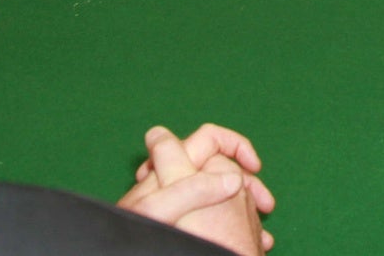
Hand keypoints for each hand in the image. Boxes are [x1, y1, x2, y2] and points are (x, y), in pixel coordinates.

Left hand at [117, 124, 273, 254]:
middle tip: (266, 206)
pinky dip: (233, 226)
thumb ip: (190, 188)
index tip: (254, 168)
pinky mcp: (180, 226)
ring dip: (245, 207)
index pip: (208, 139)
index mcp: (171, 169)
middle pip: (220, 167)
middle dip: (247, 181)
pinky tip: (245, 242)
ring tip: (261, 233)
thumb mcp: (158, 209)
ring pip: (221, 195)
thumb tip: (233, 178)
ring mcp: (178, 207)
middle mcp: (175, 183)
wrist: (118, 253)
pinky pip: (213, 218)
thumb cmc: (133, 239)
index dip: (234, 145)